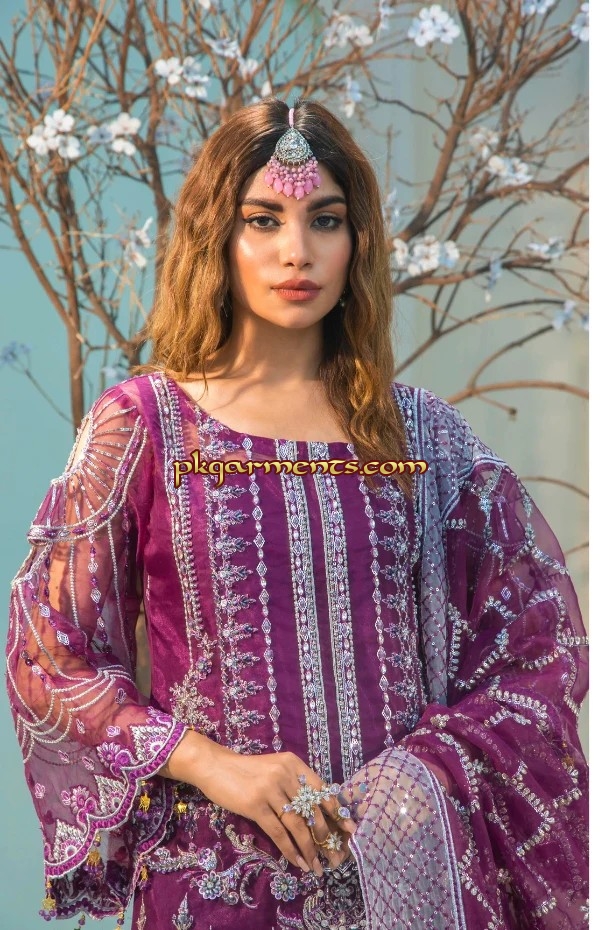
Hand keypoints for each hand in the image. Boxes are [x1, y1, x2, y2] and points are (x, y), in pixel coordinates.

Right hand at [160, 732, 355, 875]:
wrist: (216, 767)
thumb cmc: (247, 772)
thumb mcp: (275, 770)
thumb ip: (293, 785)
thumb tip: (316, 815)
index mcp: (294, 764)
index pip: (322, 790)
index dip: (337, 812)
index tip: (351, 830)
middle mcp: (285, 774)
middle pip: (312, 810)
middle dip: (326, 837)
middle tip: (334, 857)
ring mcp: (270, 789)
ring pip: (298, 825)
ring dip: (309, 849)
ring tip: (316, 866)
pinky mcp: (255, 805)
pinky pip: (278, 832)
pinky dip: (290, 849)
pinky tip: (297, 862)